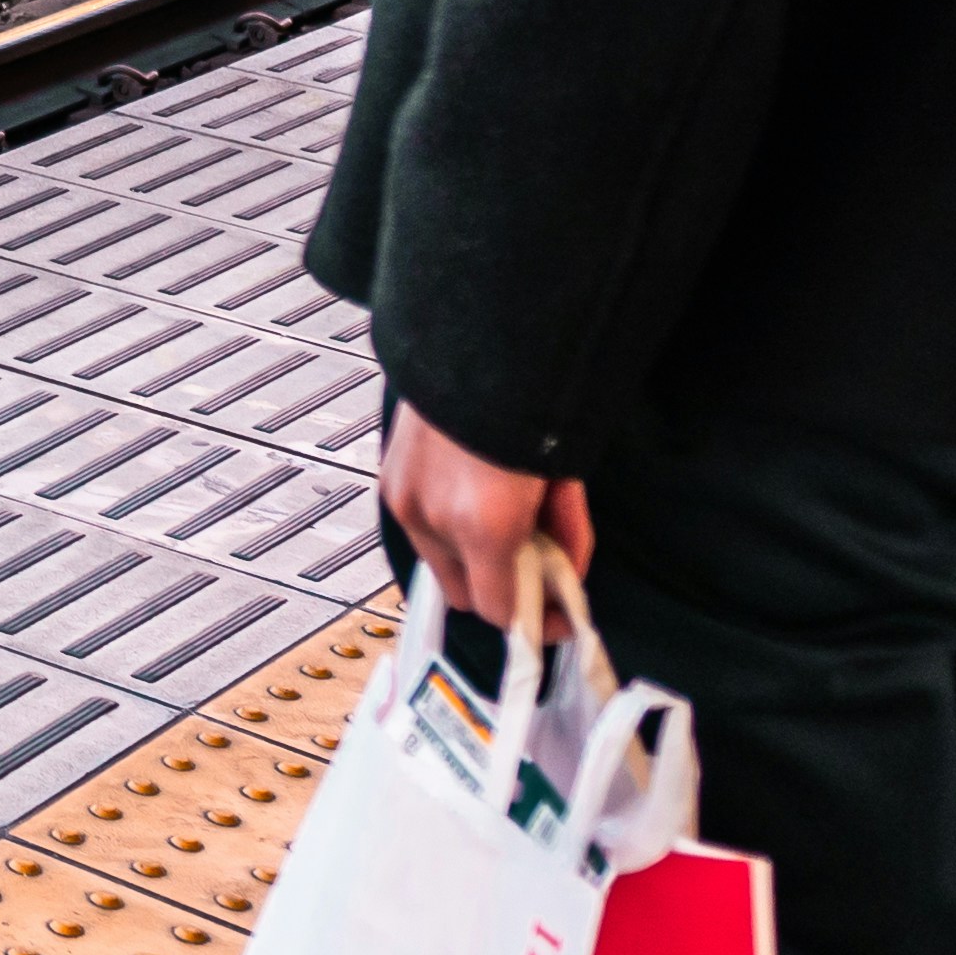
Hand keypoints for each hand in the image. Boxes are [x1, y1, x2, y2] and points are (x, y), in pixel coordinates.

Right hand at [380, 403, 585, 610]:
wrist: (482, 332)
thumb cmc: (531, 396)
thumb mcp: (563, 475)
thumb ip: (564, 533)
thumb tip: (565, 572)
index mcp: (484, 524)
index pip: (500, 611)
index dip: (534, 621)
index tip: (557, 615)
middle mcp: (434, 516)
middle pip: (466, 596)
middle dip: (504, 590)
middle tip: (538, 566)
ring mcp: (404, 495)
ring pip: (440, 561)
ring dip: (475, 554)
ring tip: (509, 514)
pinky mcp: (390, 475)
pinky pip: (421, 525)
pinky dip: (449, 523)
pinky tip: (478, 490)